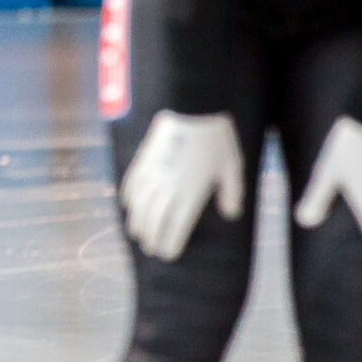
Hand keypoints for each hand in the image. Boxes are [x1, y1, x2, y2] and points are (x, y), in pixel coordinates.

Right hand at [120, 110, 246, 260]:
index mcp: (190, 195)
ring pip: (138, 209)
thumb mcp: (232, 166)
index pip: (175, 230)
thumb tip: (231, 214)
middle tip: (152, 249)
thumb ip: (232, 193)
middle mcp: (167, 190)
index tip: (169, 255)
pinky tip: (129, 206)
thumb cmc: (216, 138)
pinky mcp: (143, 161)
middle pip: (153, 224)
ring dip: (137, 224)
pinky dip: (129, 200)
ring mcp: (152, 175)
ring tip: (138, 234)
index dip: (170, 246)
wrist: (192, 107)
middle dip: (152, 240)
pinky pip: (131, 186)